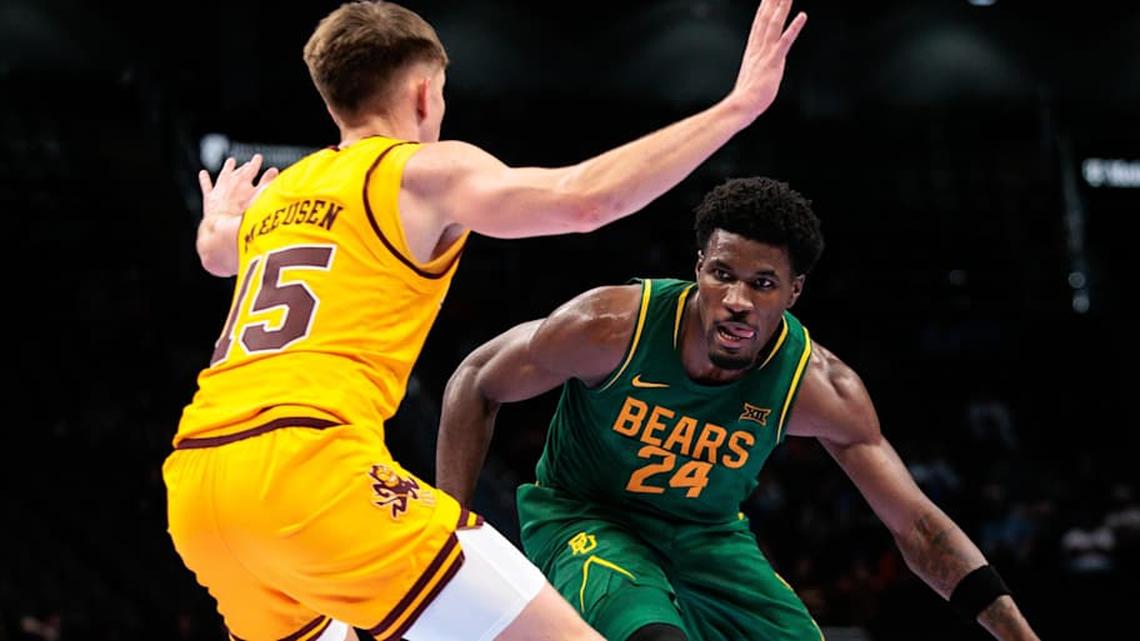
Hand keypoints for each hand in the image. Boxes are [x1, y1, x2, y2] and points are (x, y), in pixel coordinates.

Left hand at [198, 154, 278, 220]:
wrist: (223, 225)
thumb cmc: (243, 214)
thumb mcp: (261, 197)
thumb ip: (267, 182)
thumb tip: (274, 171)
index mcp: (243, 180)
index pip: (251, 168)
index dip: (255, 162)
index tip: (258, 157)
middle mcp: (230, 182)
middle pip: (238, 171)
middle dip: (243, 167)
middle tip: (247, 163)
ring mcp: (219, 189)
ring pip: (223, 174)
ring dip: (227, 168)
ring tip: (230, 162)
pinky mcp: (209, 198)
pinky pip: (206, 185)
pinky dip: (205, 179)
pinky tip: (203, 173)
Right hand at [728, 0, 806, 120]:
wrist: (742, 105)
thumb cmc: (747, 98)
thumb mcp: (753, 78)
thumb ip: (757, 69)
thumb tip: (759, 70)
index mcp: (753, 51)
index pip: (759, 25)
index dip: (763, 9)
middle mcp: (758, 48)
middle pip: (766, 19)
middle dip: (772, 2)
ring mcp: (766, 54)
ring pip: (774, 25)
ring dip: (782, 8)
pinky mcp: (774, 62)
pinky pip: (785, 41)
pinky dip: (794, 27)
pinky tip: (802, 15)